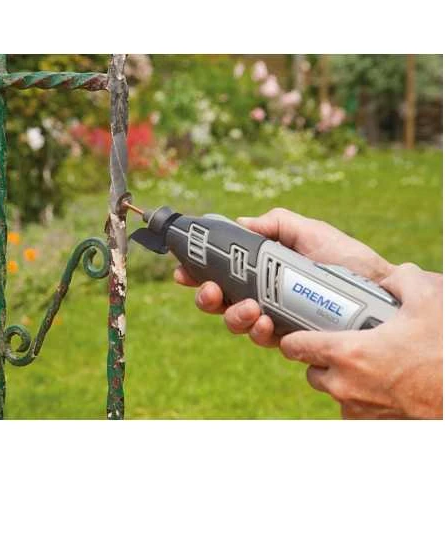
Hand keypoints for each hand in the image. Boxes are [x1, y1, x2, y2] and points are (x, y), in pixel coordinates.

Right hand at [174, 207, 394, 346]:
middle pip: (219, 302)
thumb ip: (276, 224)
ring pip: (236, 323)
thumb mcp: (309, 232)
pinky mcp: (291, 338)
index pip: (221, 272)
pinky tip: (268, 322)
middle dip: (207, 298)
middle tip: (212, 292)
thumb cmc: (346, 258)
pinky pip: (264, 339)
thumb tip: (241, 222)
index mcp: (261, 269)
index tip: (183, 271)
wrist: (379, 288)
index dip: (197, 273)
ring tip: (251, 308)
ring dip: (234, 317)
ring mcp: (274, 318)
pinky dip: (260, 331)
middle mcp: (261, 294)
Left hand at [279, 263, 442, 418]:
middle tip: (342, 344)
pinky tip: (383, 382)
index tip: (300, 330)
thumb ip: (402, 280)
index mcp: (348, 353)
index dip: (294, 337)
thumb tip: (392, 277)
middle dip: (320, 359)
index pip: (294, 347)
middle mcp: (347, 386)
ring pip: (333, 392)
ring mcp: (361, 411)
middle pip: (312, 372)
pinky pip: (356, 410)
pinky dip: (363, 397)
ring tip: (368, 364)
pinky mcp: (377, 426)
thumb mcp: (428, 300)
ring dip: (342, 379)